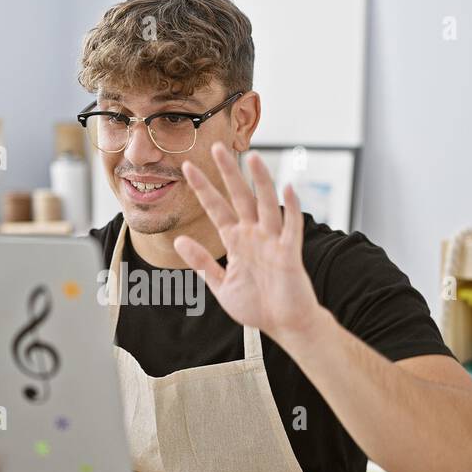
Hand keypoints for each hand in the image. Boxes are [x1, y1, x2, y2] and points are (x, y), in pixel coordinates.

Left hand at [176, 143, 325, 342]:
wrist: (284, 325)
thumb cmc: (257, 306)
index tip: (187, 168)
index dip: (202, 188)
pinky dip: (292, 208)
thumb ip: (202, 262)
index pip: (217, 208)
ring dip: (260, 180)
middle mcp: (254, 235)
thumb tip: (180, 240)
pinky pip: (291, 227)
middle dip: (229, 173)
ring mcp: (273, 242)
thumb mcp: (220, 285)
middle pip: (240, 197)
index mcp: (237, 241)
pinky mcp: (289, 253)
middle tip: (216, 147)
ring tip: (253, 156)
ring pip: (266, 204)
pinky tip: (289, 187)